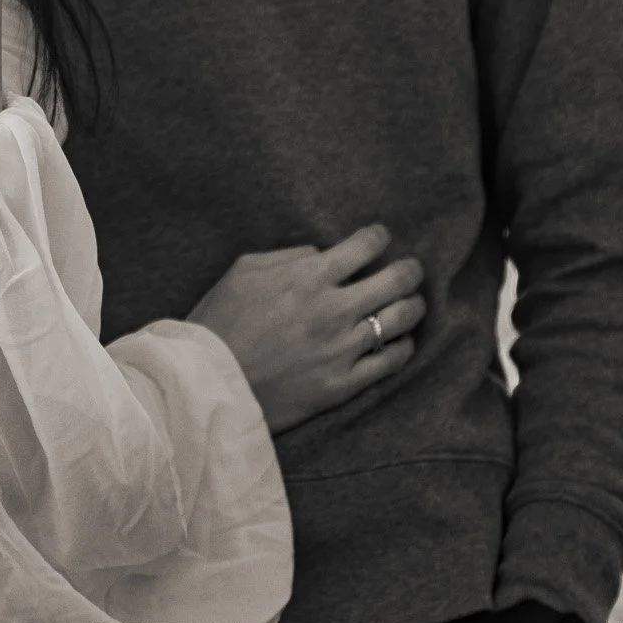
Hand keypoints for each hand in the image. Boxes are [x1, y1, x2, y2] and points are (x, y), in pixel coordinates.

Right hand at [187, 223, 424, 432]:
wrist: (210, 383)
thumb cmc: (221, 320)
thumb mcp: (244, 270)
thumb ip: (289, 255)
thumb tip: (321, 254)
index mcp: (309, 276)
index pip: (366, 245)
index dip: (378, 236)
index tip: (379, 238)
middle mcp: (333, 309)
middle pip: (396, 280)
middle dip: (410, 269)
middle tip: (410, 269)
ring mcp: (342, 349)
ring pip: (401, 320)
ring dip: (413, 306)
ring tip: (411, 303)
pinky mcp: (343, 385)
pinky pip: (390, 363)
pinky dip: (403, 347)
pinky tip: (399, 341)